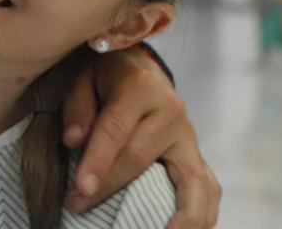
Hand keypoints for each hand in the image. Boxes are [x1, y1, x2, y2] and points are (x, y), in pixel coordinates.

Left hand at [61, 48, 219, 227]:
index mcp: (140, 87)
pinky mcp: (196, 153)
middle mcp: (171, 110)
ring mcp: (189, 135)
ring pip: (191, 179)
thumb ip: (77, 108)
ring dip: (177, 214)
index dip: (97, 162)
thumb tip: (74, 141)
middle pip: (140, 158)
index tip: (79, 190)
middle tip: (78, 206)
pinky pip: (207, 186)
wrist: (140, 68)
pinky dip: (201, 213)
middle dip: (109, 188)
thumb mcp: (83, 78)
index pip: (116, 131)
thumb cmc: (105, 76)